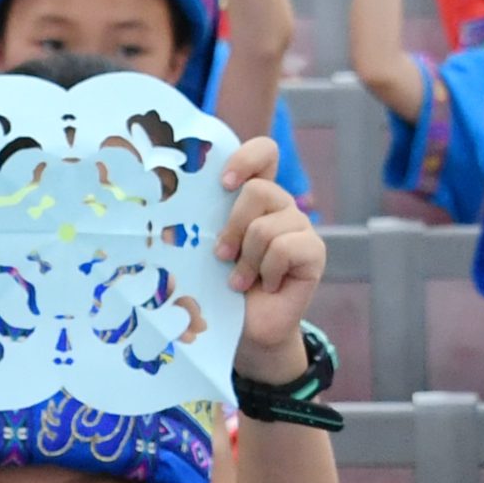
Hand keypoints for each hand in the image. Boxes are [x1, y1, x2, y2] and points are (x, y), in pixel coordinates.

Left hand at [217, 143, 323, 359]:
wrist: (245, 329)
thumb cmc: (220, 287)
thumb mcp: (204, 249)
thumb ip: (199, 223)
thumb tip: (169, 211)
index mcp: (255, 197)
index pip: (265, 153)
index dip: (247, 158)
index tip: (223, 184)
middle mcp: (281, 206)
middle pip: (258, 190)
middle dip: (233, 226)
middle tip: (222, 255)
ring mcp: (300, 227)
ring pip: (267, 226)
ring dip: (247, 260)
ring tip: (241, 280)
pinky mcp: (314, 251)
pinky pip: (286, 248)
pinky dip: (268, 272)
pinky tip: (267, 286)